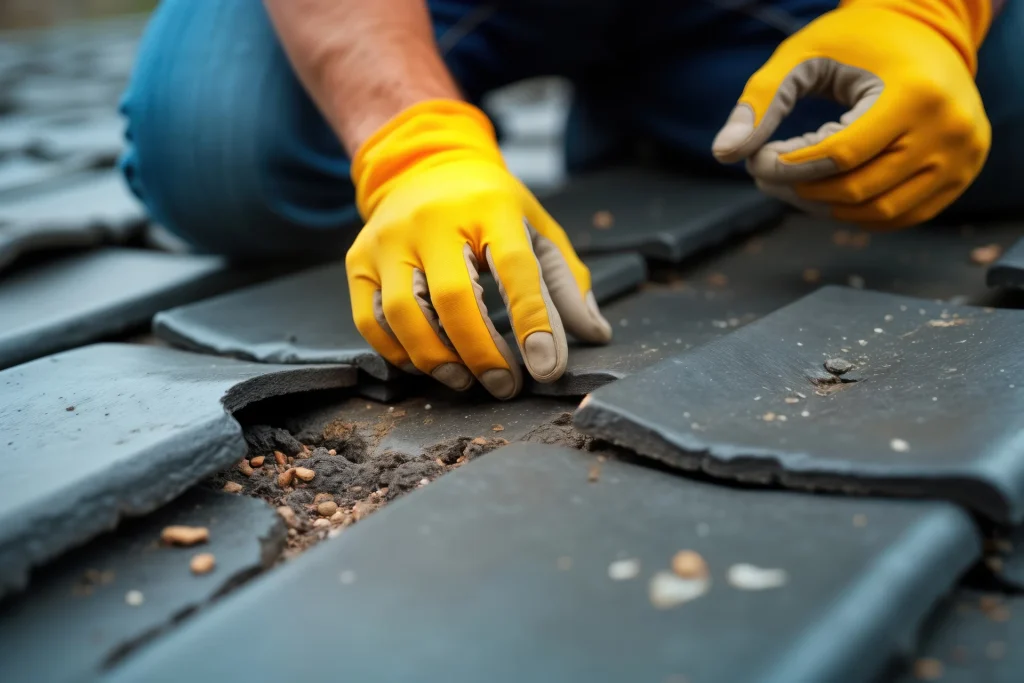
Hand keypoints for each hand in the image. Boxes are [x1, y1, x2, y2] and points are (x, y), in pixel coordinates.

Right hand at [346, 100, 611, 398]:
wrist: (423, 167)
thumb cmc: (489, 206)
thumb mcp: (538, 229)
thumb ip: (566, 281)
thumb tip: (595, 334)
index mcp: (489, 207)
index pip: (515, 269)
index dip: (534, 322)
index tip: (547, 367)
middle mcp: (433, 220)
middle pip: (454, 299)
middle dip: (483, 354)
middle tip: (505, 385)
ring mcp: (389, 239)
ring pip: (405, 315)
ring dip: (438, 360)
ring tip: (466, 380)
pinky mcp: (358, 260)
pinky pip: (371, 320)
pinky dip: (399, 354)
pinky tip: (428, 363)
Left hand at [712, 0, 991, 228]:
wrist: (924, 32)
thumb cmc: (857, 43)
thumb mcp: (803, 58)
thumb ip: (761, 103)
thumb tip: (722, 153)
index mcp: (915, 93)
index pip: (841, 154)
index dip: (788, 167)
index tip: (754, 162)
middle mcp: (949, 129)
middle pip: (857, 188)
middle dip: (799, 189)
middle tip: (765, 174)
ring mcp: (961, 157)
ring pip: (878, 212)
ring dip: (824, 207)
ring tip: (793, 183)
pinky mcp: (960, 175)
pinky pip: (901, 216)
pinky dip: (857, 213)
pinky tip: (826, 190)